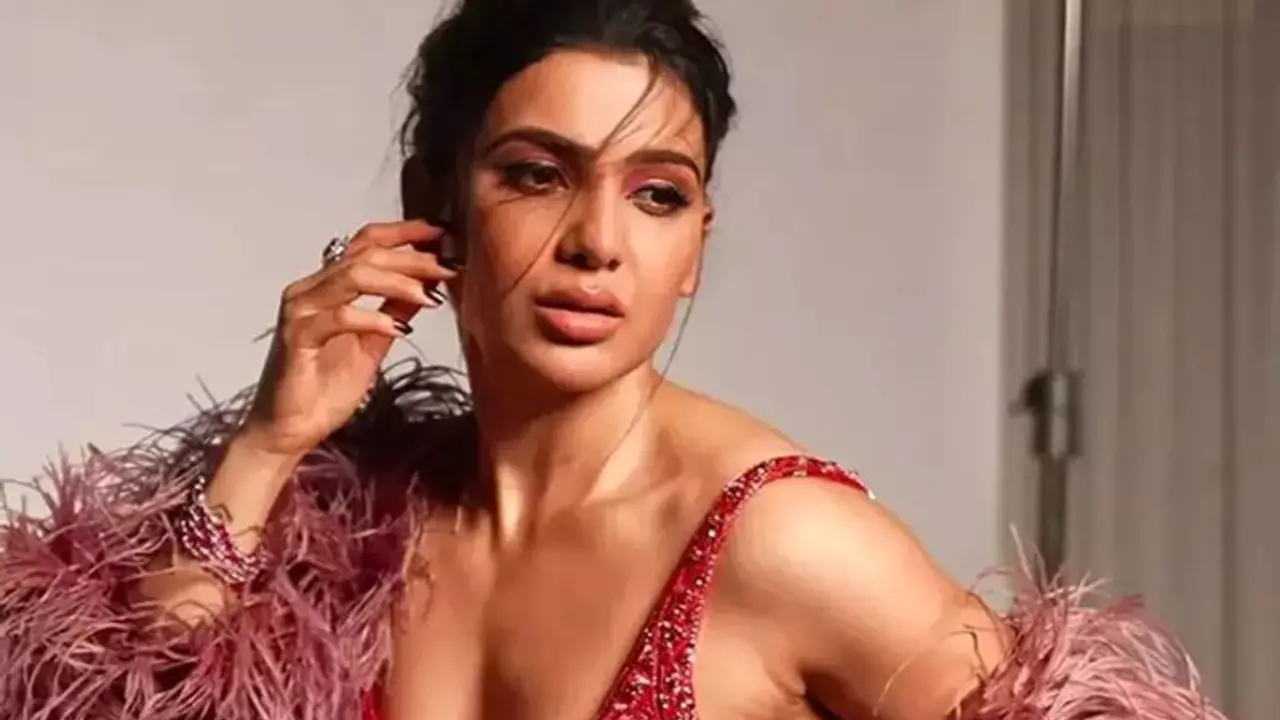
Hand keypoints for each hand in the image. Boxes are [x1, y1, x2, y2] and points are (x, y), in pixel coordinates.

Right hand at [240, 220, 455, 457]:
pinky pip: (339, 317)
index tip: (442, 233)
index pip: (366, 242)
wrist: (290, 429)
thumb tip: (429, 284)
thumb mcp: (374, 344)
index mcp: (328, 285)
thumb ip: (395, 311)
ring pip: (352, 277)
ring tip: (428, 296)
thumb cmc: (326, 387)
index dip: (404, 233)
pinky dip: (373, 319)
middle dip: (411, 259)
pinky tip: (399, 331)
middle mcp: (310, 289)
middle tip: (447, 266)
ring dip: (397, 283)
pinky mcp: (297, 337)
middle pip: (365, 256)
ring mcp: (300, 311)